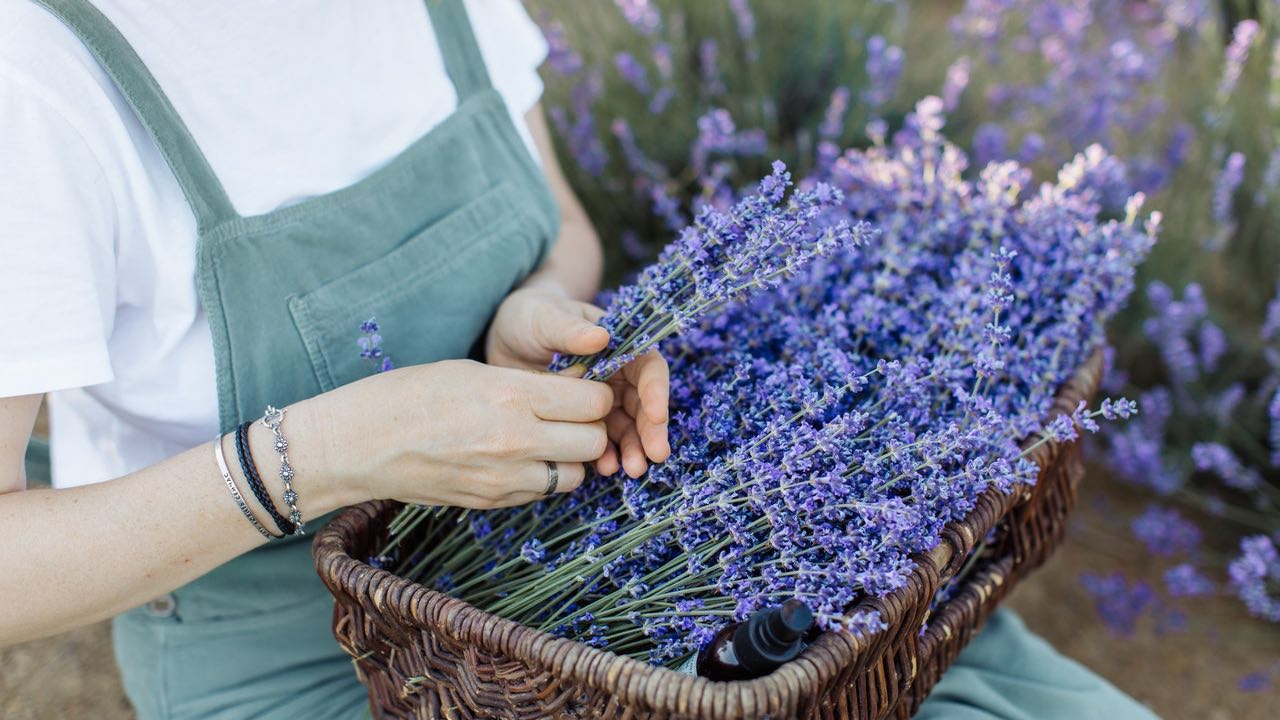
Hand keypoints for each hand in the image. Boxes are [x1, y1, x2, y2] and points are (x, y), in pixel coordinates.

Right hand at [309, 359, 612, 509]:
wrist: (358, 445)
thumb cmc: (409, 395)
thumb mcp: (473, 371)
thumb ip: (528, 384)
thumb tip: (573, 389)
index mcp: (513, 395)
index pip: (593, 401)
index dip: (594, 393)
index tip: (582, 388)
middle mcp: (517, 440)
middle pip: (594, 441)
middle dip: (590, 427)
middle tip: (570, 416)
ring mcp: (505, 477)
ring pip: (575, 474)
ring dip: (570, 457)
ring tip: (545, 440)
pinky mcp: (492, 501)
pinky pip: (542, 492)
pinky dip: (542, 477)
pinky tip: (519, 459)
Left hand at [486, 284, 670, 476]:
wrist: (505, 339)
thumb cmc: (530, 317)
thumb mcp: (545, 319)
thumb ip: (570, 329)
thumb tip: (601, 336)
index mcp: (619, 345)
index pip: (648, 368)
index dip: (656, 391)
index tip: (656, 415)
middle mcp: (617, 375)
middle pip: (644, 404)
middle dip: (651, 430)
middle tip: (654, 455)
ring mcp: (602, 400)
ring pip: (627, 427)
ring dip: (633, 448)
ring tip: (632, 469)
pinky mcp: (583, 420)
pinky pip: (601, 441)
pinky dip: (606, 455)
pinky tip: (604, 468)